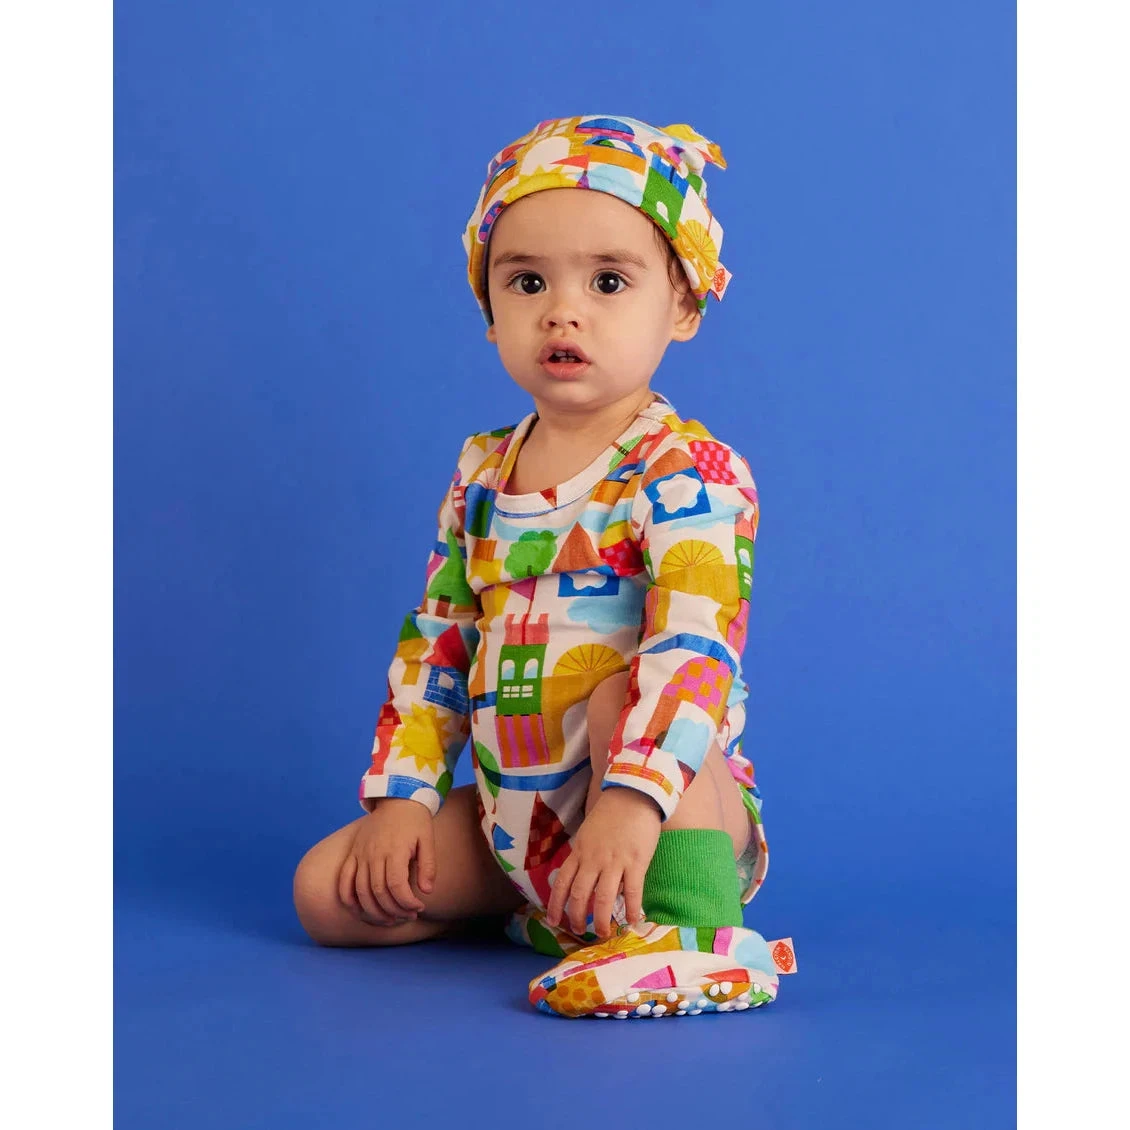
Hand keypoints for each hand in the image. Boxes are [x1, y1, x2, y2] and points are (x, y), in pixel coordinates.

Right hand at [338, 799, 436, 925]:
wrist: (396, 797)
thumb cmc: (415, 821)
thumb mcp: (428, 840)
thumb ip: (428, 866)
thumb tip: (426, 892)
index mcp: (394, 850)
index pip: (396, 886)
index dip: (407, 903)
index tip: (419, 908)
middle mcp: (374, 854)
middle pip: (378, 892)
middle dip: (393, 911)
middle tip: (408, 916)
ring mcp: (360, 854)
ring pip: (360, 891)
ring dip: (373, 911)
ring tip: (390, 920)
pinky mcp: (352, 854)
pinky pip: (344, 881)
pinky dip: (349, 900)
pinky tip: (361, 912)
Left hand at [547, 788, 661, 938]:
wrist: (633, 793)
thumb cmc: (611, 813)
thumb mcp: (588, 833)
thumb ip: (585, 855)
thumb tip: (584, 878)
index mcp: (580, 851)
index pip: (562, 882)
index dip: (555, 904)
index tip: (553, 921)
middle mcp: (593, 859)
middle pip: (579, 894)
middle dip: (576, 917)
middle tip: (579, 931)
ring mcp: (614, 861)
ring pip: (602, 898)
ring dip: (600, 920)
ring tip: (602, 933)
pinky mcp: (636, 862)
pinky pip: (632, 891)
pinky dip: (630, 909)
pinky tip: (632, 921)